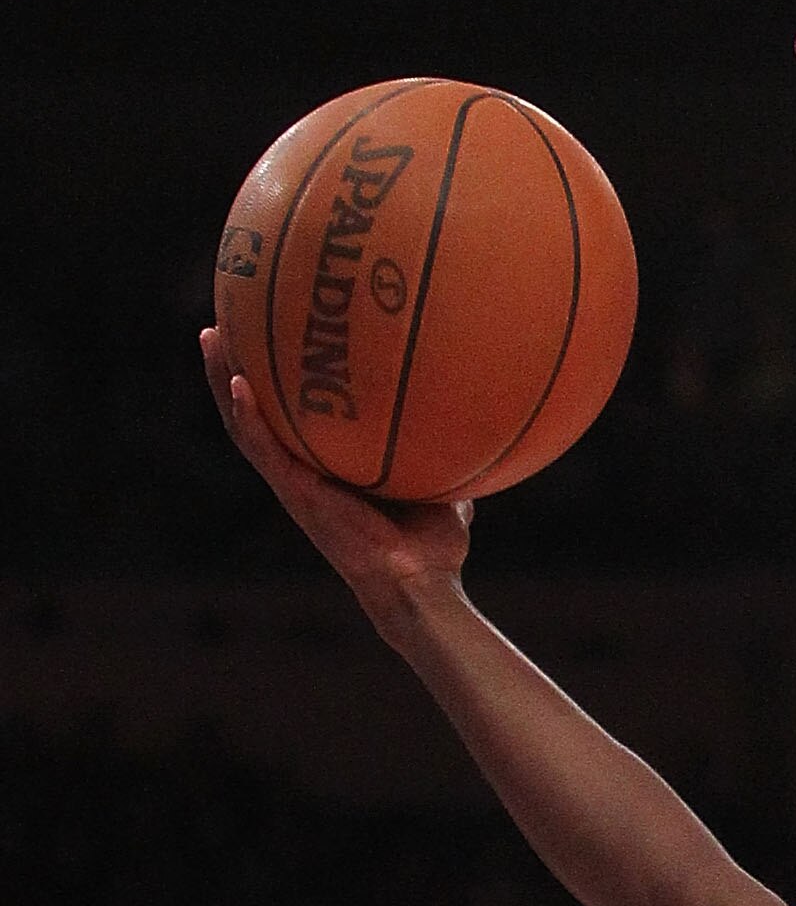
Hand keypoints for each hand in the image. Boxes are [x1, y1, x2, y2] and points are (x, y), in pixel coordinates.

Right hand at [198, 328, 471, 617]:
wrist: (421, 584)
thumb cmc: (434, 547)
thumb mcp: (444, 485)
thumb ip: (448, 451)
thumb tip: (475, 415)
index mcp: (329, 469)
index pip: (294, 415)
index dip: (278, 378)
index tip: (268, 331)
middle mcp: (304, 473)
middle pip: (258, 410)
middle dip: (236, 366)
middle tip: (223, 321)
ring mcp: (295, 484)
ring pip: (245, 424)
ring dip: (223, 381)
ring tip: (210, 336)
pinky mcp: (295, 496)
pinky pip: (262, 450)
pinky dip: (247, 417)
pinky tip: (237, 383)